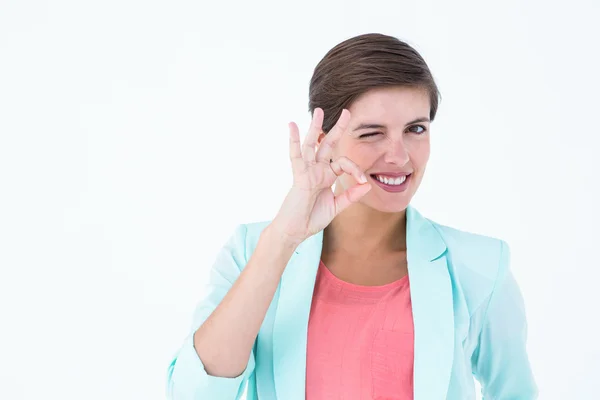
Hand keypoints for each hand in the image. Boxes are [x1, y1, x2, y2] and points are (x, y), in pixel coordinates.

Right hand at [272, 107, 371, 245]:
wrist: (295, 231)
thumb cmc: (311, 219)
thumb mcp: (336, 207)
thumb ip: (350, 196)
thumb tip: (367, 185)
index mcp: (327, 176)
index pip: (344, 163)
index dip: (356, 169)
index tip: (363, 181)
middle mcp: (317, 170)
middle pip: (328, 145)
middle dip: (337, 129)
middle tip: (346, 112)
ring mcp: (307, 171)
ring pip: (312, 144)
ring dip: (315, 127)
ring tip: (318, 110)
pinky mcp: (299, 176)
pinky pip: (296, 156)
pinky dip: (294, 140)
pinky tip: (292, 125)